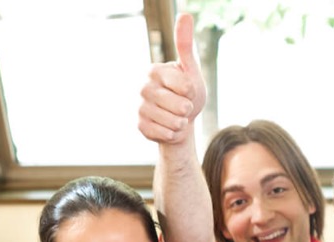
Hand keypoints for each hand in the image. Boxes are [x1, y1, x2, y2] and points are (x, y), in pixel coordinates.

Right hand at [138, 13, 205, 145]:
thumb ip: (185, 45)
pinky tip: (169, 128)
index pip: (184, 85)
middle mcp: (144, 87)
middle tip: (183, 107)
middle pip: (180, 106)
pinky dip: (173, 134)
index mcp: (155, 71)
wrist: (180, 121)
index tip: (188, 91)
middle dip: (188, 110)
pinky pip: (165, 134)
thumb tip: (184, 14)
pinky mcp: (140, 126)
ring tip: (177, 117)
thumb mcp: (191, 70)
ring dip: (181, 123)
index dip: (192, 92)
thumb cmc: (188, 94)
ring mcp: (140, 107)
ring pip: (173, 122)